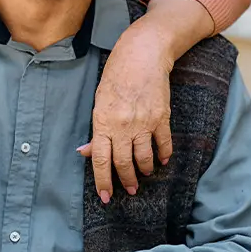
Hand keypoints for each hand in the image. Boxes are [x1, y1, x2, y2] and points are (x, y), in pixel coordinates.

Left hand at [80, 18, 174, 201]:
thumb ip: (97, 129)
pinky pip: (164, 144)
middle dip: (126, 181)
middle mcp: (122, 125)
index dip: (103, 181)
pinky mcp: (162, 117)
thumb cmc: (116, 75)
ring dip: (144, 170)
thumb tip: (86, 152)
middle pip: (123, 163)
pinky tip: (161, 160)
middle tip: (129, 189)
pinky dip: (163, 155)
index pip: (101, 160)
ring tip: (143, 174)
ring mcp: (144, 122)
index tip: (105, 196)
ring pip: (144, 157)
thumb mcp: (99, 100)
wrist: (142, 54)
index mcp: (103, 121)